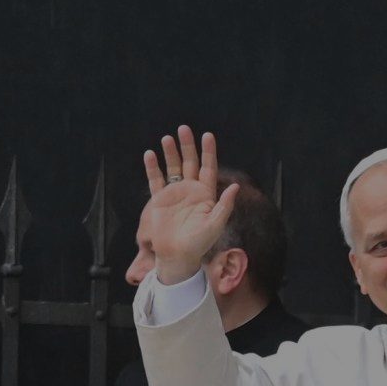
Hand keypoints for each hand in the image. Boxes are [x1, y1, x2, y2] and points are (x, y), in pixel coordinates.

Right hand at [134, 126, 239, 284]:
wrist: (177, 256)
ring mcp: (175, 194)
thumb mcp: (215, 225)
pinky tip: (150, 155)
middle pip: (190, 162)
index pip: (208, 168)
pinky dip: (153, 168)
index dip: (208, 152)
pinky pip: (156, 180)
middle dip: (187, 146)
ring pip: (173, 168)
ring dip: (170, 153)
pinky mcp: (160, 200)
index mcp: (206, 194)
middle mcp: (190, 191)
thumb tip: (236, 187)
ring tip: (167, 138)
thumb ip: (224, 206)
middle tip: (183, 129)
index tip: (207, 135)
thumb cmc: (199, 244)